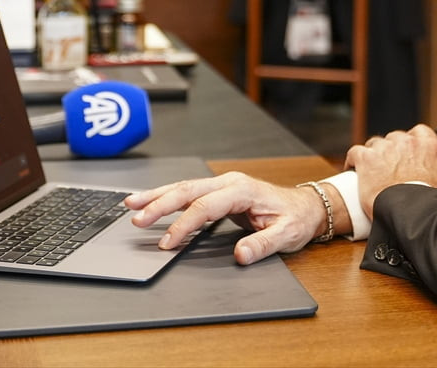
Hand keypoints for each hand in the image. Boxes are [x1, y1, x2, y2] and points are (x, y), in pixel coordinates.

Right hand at [124, 172, 326, 264]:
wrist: (305, 207)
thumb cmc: (295, 219)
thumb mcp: (286, 235)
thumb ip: (263, 244)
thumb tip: (241, 254)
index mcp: (242, 190)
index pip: (205, 207)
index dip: (184, 225)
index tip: (167, 243)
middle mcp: (230, 182)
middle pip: (188, 191)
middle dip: (159, 204)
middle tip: (136, 219)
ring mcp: (223, 184)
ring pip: (184, 188)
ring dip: (157, 196)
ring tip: (131, 204)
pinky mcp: (220, 191)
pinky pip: (189, 192)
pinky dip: (167, 196)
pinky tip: (150, 201)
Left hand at [344, 124, 436, 216]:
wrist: (410, 210)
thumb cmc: (435, 201)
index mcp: (428, 144)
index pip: (420, 132)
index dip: (413, 143)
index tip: (410, 155)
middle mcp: (406, 140)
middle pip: (395, 138)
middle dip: (392, 151)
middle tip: (391, 169)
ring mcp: (384, 147)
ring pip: (375, 144)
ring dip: (374, 155)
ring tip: (373, 171)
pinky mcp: (365, 158)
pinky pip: (355, 153)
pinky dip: (353, 160)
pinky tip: (353, 169)